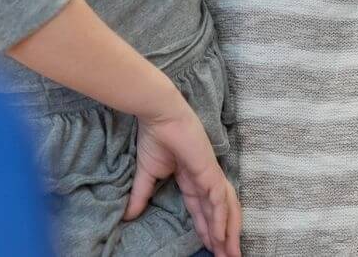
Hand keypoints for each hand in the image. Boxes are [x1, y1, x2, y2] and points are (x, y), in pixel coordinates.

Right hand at [126, 98, 241, 256]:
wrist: (159, 114)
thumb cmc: (154, 136)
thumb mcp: (146, 173)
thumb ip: (141, 195)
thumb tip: (127, 216)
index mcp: (191, 178)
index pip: (202, 209)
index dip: (206, 228)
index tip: (209, 247)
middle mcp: (204, 178)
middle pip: (218, 213)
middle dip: (222, 237)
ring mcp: (209, 175)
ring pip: (226, 209)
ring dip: (228, 233)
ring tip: (229, 255)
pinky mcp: (209, 171)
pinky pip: (219, 201)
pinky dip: (221, 220)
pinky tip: (219, 237)